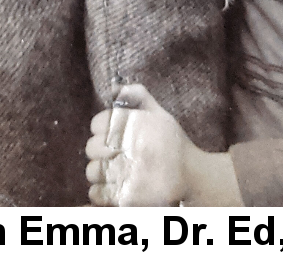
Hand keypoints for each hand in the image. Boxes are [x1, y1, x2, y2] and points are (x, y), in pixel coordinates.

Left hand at [86, 85, 242, 206]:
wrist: (191, 176)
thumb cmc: (174, 144)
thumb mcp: (158, 113)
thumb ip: (137, 96)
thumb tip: (114, 86)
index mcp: (127, 124)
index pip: (97, 124)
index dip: (103, 130)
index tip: (114, 137)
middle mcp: (121, 147)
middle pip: (91, 148)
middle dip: (101, 152)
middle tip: (115, 156)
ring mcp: (120, 173)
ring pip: (92, 171)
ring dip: (101, 173)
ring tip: (115, 173)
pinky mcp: (122, 197)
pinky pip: (96, 193)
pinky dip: (102, 192)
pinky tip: (115, 188)